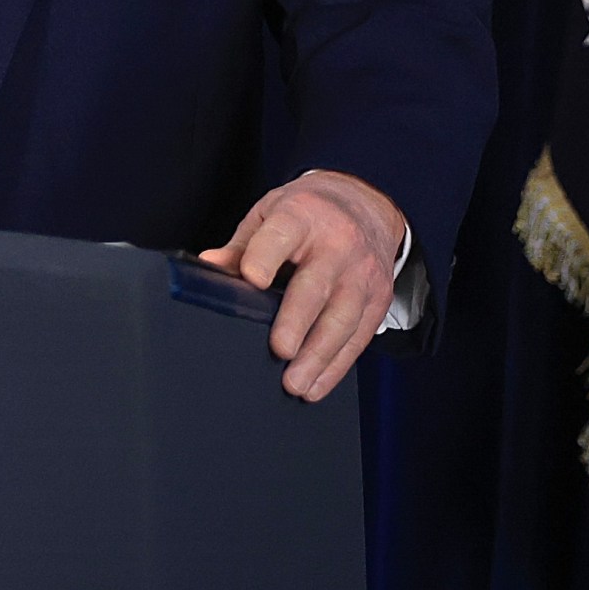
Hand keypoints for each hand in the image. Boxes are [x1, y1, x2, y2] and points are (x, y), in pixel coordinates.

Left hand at [198, 170, 405, 401]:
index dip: (266, 257)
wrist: (364, 205)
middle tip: (279, 351)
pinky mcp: (379, 297)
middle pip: (316, 287)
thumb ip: (241, 247)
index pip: (282, 236)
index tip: (252, 280)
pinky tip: (317, 384)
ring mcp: (363, 273)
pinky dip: (338, 364)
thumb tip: (209, 265)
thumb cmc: (306, 214)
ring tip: (296, 383)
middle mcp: (338, 244)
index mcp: (302, 215)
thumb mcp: (269, 215)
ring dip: (319, 355)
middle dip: (298, 321)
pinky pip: (360, 336)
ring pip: (343, 318)